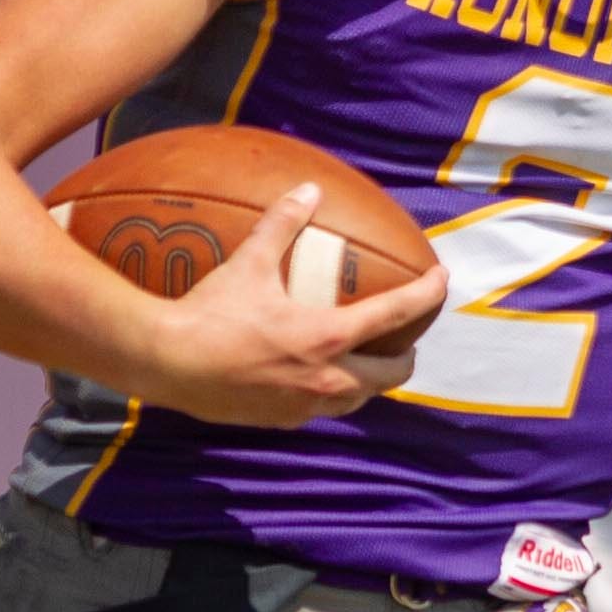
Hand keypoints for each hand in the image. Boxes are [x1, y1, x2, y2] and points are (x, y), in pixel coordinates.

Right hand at [131, 184, 448, 428]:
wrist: (169, 364)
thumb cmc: (211, 313)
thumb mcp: (249, 262)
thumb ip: (282, 224)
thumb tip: (308, 189)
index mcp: (328, 337)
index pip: (396, 315)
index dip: (426, 295)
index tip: (441, 282)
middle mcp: (327, 378)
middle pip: (392, 374)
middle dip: (405, 356)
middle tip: (403, 338)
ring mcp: (306, 405)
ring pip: (360, 398)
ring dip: (371, 380)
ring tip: (365, 361)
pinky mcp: (283, 421)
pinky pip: (322, 410)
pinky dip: (332, 393)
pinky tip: (316, 379)